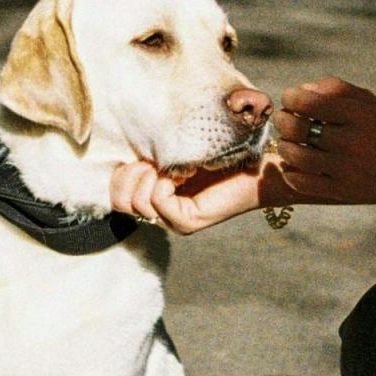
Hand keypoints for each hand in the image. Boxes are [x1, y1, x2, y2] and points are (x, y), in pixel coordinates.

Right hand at [107, 157, 283, 234]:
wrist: (259, 169)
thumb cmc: (223, 156)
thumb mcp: (179, 153)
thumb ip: (155, 156)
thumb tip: (128, 155)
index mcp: (156, 198)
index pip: (116, 196)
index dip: (122, 174)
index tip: (147, 158)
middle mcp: (162, 214)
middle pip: (120, 203)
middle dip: (130, 176)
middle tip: (156, 163)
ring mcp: (174, 221)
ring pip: (137, 204)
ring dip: (149, 177)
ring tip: (174, 168)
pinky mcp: (189, 222)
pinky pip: (158, 203)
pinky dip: (164, 183)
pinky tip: (185, 173)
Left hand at [273, 77, 375, 213]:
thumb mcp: (367, 102)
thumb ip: (335, 88)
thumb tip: (301, 90)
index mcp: (358, 115)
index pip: (309, 102)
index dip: (290, 97)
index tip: (291, 99)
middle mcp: (352, 142)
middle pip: (297, 128)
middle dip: (282, 121)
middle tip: (284, 120)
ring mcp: (346, 169)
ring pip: (295, 156)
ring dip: (284, 146)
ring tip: (287, 142)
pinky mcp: (341, 191)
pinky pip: (301, 182)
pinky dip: (290, 172)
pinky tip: (293, 165)